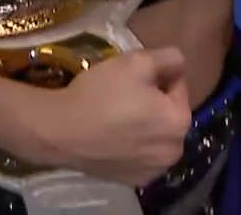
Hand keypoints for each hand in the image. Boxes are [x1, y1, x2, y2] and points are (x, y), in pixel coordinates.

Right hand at [24, 48, 191, 186]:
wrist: (61, 131)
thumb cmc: (102, 94)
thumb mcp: (137, 61)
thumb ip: (168, 58)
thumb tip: (179, 64)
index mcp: (180, 122)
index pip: (178, 87)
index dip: (157, 77)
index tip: (133, 77)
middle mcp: (174, 151)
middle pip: (169, 116)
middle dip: (154, 104)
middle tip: (125, 95)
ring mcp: (153, 171)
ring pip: (155, 138)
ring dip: (145, 127)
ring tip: (117, 116)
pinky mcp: (133, 182)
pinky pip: (140, 157)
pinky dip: (132, 147)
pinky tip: (112, 137)